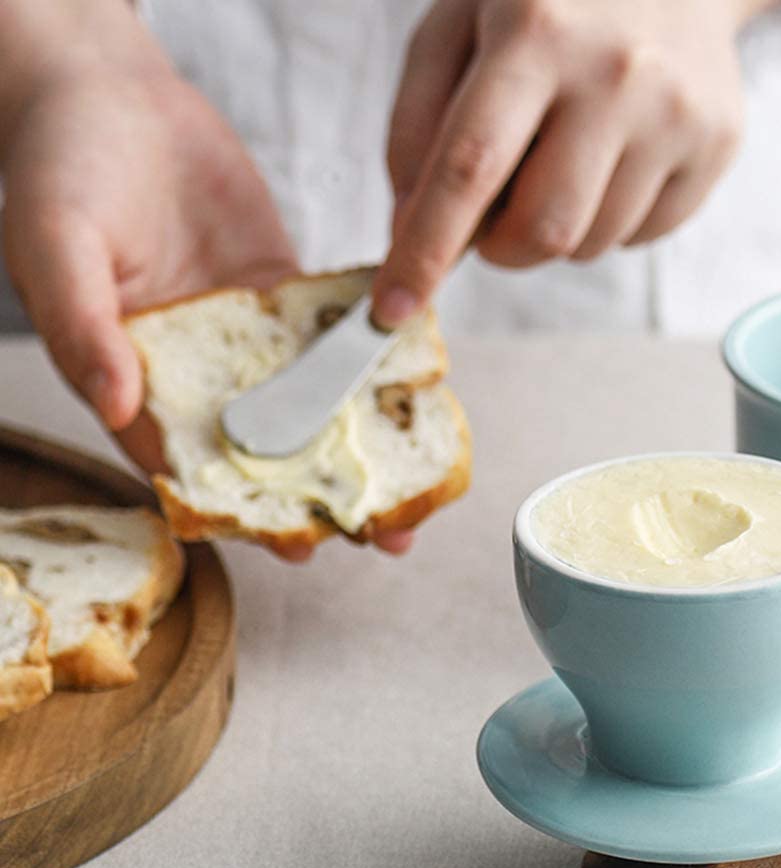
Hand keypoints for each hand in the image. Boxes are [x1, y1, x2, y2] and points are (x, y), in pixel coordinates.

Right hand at [0, 9, 410, 557]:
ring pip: (304, 400)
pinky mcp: (278, 292)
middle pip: (263, 445)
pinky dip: (363, 359)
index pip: (191, 461)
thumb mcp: (55, 247)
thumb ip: (80, 327)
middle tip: (380, 533)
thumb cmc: (60, 168)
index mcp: (133, 376)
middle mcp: (195, 368)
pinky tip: (409, 386)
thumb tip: (117, 407)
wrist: (110, 93)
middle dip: (318, 489)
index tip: (294, 545)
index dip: (244, 509)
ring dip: (354, 440)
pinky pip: (326, 332)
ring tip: (410, 482)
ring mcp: (242, 332)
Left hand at [374, 0, 757, 327]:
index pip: (469, 166)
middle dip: (501, 248)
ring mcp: (676, 110)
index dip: (425, 249)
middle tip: (495, 214)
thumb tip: (407, 229)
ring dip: (555, 230)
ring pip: (590, 244)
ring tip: (562, 160)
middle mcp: (615, 72)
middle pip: (541, 229)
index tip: (391, 309)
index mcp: (535, 31)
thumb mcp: (460, 25)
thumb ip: (417, 123)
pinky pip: (640, 236)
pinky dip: (608, 221)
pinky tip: (612, 159)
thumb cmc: (548, 2)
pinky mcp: (717, 142)